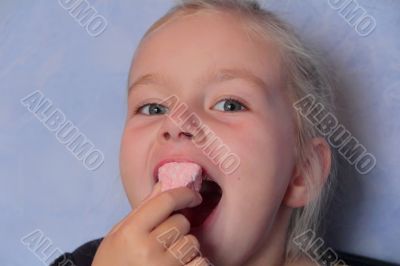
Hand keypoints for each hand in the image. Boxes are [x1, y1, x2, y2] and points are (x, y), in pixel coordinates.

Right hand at [92, 182, 208, 265]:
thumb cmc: (113, 264)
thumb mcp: (118, 235)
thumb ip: (143, 210)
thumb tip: (165, 184)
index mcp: (130, 234)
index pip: (166, 201)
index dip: (184, 193)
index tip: (192, 195)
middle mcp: (148, 251)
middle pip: (181, 221)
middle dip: (177, 225)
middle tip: (164, 238)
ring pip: (192, 242)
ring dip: (184, 245)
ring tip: (167, 256)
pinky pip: (200, 261)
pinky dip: (193, 262)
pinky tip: (177, 265)